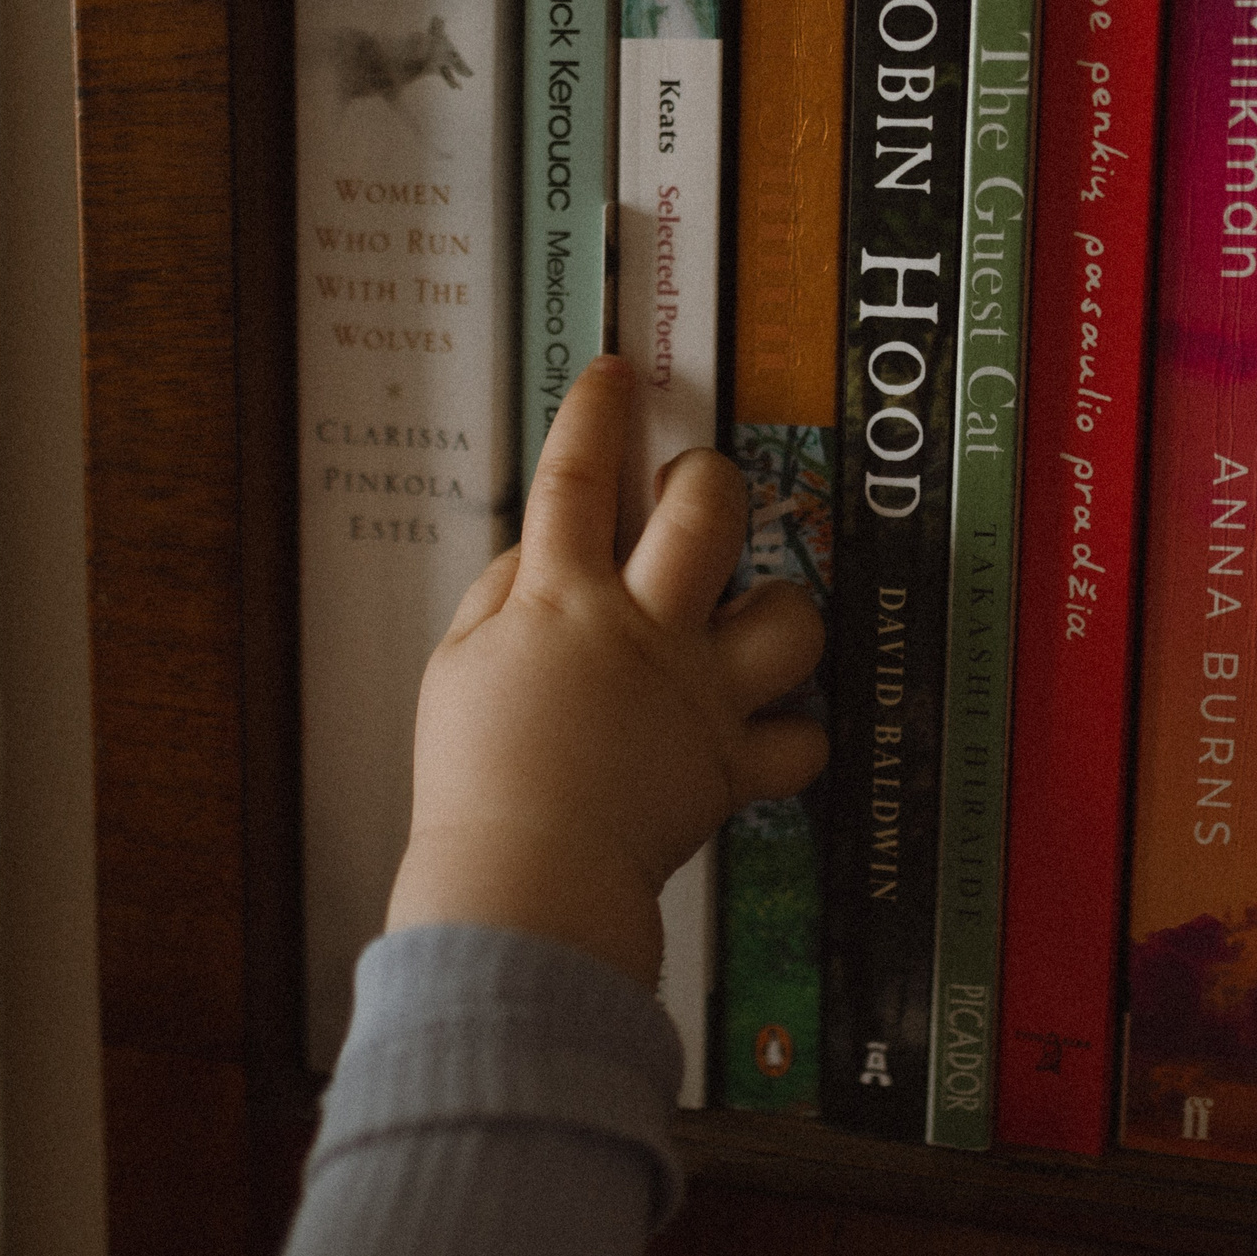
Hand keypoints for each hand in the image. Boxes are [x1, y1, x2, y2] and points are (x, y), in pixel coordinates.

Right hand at [385, 354, 826, 985]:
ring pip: (789, 618)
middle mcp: (643, 634)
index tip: (616, 374)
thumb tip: (540, 550)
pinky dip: (791, 735)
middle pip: (706, 513)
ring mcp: (699, 698)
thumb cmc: (474, 777)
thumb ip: (500, 596)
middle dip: (709, 479)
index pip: (575, 477)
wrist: (524, 881)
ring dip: (778, 610)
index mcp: (562, 603)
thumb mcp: (455, 668)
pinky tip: (767, 731)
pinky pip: (801, 739)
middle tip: (692, 490)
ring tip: (749, 622)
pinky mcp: (732, 766)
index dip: (596, 413)